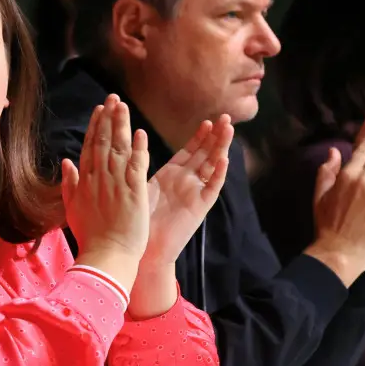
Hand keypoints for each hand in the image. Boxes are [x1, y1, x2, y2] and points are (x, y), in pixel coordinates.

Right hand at [61, 95, 149, 292]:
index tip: (100, 110)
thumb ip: (69, 183)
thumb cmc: (90, 237)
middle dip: (108, 118)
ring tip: (123, 105)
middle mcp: (98, 177)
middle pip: (103, 141)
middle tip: (113, 98)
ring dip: (121, 124)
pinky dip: (138, 147)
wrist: (105, 256)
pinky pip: (137, 163)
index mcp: (84, 181)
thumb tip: (66, 162)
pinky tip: (140, 132)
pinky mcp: (134, 190)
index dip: (95, 126)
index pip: (89, 147)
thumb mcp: (72, 208)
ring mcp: (116, 182)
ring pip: (119, 147)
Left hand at [143, 116, 232, 267]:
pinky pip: (211, 189)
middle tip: (226, 118)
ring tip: (228, 131)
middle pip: (206, 155)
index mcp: (173, 175)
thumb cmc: (138, 217)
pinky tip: (224, 160)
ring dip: (221, 148)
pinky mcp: (199, 207)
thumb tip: (136, 137)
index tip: (207, 120)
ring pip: (212, 166)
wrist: (143, 247)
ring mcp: (195, 193)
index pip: (191, 151)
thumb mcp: (140, 183)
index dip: (200, 137)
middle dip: (216, 137)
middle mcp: (187, 182)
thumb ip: (142, 162)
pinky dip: (218, 174)